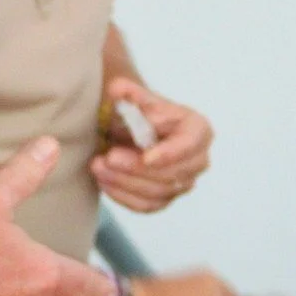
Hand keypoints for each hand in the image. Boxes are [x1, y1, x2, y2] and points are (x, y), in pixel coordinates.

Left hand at [89, 76, 212, 213]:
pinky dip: (123, 196)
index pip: (189, 145)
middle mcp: (197, 160)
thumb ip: (129, 93)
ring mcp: (183, 183)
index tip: (147, 157)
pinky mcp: (165, 199)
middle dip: (138, 168)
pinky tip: (103, 181)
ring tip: (98, 166)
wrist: (132, 132)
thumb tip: (117, 89)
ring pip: (158, 192)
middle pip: (174, 174)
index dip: (169, 154)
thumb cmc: (140, 113)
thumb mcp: (136, 99)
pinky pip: (147, 206)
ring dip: (125, 182)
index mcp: (198, 130)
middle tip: (109, 157)